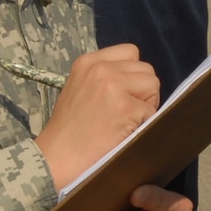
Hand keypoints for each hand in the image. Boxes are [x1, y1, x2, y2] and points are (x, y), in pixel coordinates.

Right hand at [34, 44, 158, 189]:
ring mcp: (114, 86)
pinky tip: (123, 132)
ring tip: (124, 121)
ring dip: (146, 105)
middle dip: (142, 91)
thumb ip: (105, 79)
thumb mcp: (80, 89)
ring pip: (153, 85)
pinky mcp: (126, 107)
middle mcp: (101, 68)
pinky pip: (152, 111)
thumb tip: (137, 82)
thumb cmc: (69, 131)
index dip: (132, 75)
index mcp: (88, 61)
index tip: (122, 94)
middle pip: (146, 69)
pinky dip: (143, 124)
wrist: (57, 158)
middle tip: (124, 113)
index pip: (130, 53)